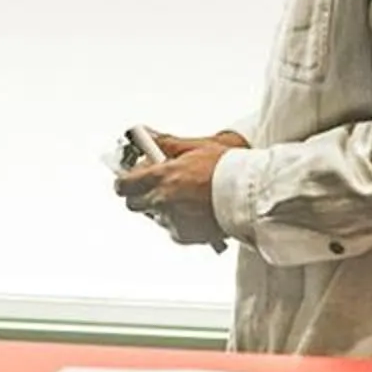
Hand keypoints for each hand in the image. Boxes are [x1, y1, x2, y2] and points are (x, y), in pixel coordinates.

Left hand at [114, 130, 242, 248]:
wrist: (248, 195)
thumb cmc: (226, 169)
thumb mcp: (194, 147)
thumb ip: (166, 143)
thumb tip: (147, 136)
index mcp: (160, 177)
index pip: (123, 185)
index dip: (125, 181)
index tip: (129, 178)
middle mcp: (161, 201)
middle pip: (133, 204)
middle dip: (140, 195)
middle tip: (158, 186)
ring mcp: (171, 220)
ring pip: (154, 216)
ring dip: (162, 207)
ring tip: (186, 197)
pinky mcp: (183, 235)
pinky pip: (172, 228)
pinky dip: (179, 221)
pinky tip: (195, 210)